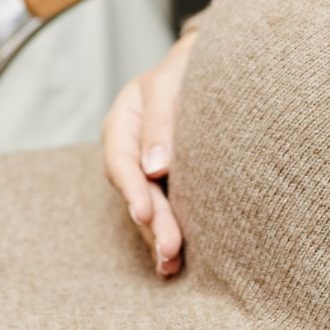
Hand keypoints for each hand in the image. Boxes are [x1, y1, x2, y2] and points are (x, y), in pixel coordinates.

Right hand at [102, 30, 197, 276]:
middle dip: (152, 223)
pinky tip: (175, 260)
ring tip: (171, 264)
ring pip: (148, 206)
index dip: (132, 190)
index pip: (121, 161)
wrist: (208, 65)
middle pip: (136, 191)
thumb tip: (155, 167)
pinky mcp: (167, 182)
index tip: (144, 213)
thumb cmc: (186, 69)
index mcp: (122, 124)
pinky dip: (167, 231)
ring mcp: (147, 169)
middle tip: (170, 250)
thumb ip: (160, 121)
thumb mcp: (168, 84)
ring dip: (158, 236)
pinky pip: (163, 209)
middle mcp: (130, 151)